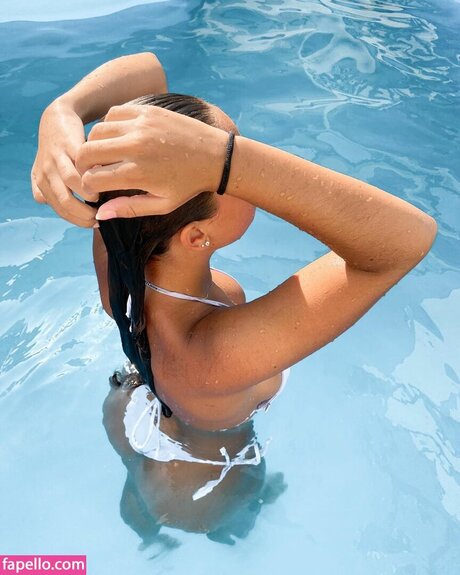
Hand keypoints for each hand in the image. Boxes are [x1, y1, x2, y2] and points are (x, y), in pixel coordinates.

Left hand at [31, 99, 96, 226]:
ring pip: (72, 185)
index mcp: (42, 184)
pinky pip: (80, 165)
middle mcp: (46, 173)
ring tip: (101, 196)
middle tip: (101, 215)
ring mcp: (56, 159)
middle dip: (86, 214)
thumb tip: (62, 211)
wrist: (57, 119)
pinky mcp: (68, 145)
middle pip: (65, 203)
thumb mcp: (48, 171)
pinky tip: (103, 178)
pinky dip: (92, 175)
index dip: (80, 221)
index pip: (61, 212)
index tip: (95, 222)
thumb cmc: (58, 151)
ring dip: (90, 194)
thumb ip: (51, 191)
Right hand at [75, 104, 226, 218]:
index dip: (88, 186)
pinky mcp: (146, 111)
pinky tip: (119, 137)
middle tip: (92, 171)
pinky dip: (109, 125)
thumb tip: (99, 214)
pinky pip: (112, 113)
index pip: (92, 179)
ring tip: (105, 155)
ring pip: (96, 131)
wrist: (215, 156)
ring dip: (95, 144)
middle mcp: (135, 147)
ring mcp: (140, 125)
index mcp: (138, 174)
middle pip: (86, 152)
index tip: (96, 188)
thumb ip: (128, 208)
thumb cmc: (188, 185)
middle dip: (84, 165)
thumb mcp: (162, 204)